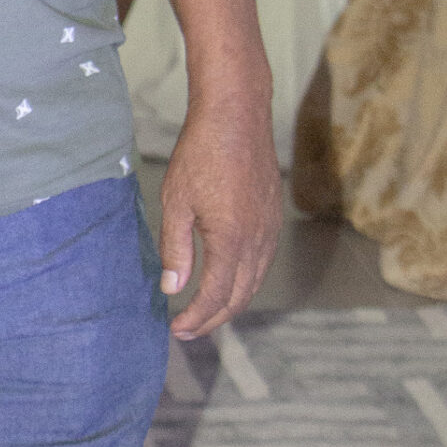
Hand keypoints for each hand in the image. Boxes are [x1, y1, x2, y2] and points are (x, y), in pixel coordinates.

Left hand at [157, 95, 280, 338]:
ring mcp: (270, 230)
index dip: (196, 318)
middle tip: (188, 330)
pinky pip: (262, 262)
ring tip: (205, 313)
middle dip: (213, 319)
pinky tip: (227, 280)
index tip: (176, 330)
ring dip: (230, 303)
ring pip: (254, 282)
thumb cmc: (201, 154)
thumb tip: (172, 290)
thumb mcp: (176, 202)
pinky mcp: (274, 218)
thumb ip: (176, 249)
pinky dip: (245, 281)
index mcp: (231, 240)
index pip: (215, 296)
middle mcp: (258, 241)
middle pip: (239, 297)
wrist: (237, 116)